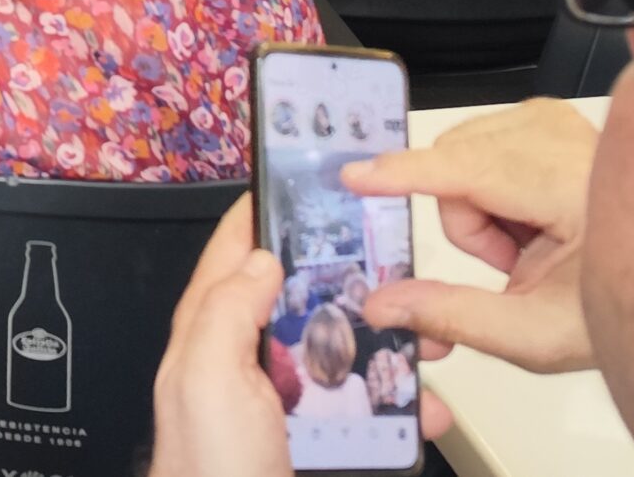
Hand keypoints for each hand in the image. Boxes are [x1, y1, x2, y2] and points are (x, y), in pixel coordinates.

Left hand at [153, 200, 450, 476]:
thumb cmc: (207, 471)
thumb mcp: (205, 377)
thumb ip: (226, 309)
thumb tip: (258, 255)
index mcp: (209, 338)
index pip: (231, 256)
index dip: (262, 216)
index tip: (303, 185)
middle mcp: (244, 369)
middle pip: (302, 304)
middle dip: (351, 285)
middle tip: (397, 273)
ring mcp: (282, 412)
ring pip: (343, 359)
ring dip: (389, 348)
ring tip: (428, 340)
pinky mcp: (316, 450)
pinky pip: (366, 421)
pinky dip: (402, 413)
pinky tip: (426, 411)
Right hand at [349, 98, 599, 375]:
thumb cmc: (609, 310)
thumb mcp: (535, 335)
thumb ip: (453, 316)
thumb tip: (380, 305)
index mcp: (573, 190)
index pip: (471, 172)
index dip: (407, 176)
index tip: (355, 177)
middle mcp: (564, 137)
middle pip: (455, 167)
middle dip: (468, 224)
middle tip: (513, 263)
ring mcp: (554, 119)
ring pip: (458, 153)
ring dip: (476, 206)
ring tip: (529, 243)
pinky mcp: (545, 115)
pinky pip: (475, 143)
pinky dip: (488, 186)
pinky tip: (531, 216)